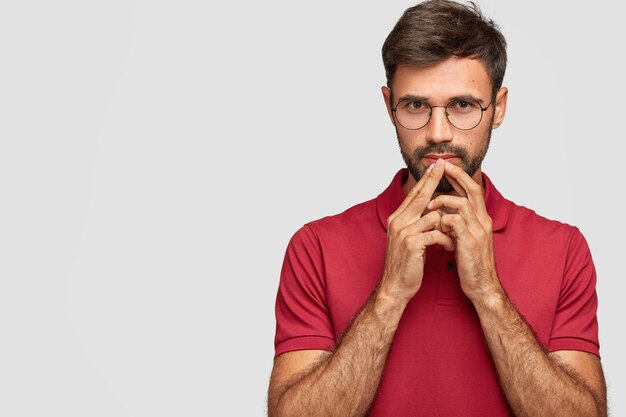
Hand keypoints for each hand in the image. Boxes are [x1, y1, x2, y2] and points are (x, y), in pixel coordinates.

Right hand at [380, 159, 454, 303]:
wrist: (395, 286)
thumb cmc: (405, 265)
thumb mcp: (408, 239)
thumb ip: (416, 223)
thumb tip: (432, 212)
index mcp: (397, 219)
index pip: (413, 194)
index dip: (426, 180)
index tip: (436, 166)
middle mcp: (398, 222)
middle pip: (420, 196)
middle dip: (433, 180)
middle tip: (444, 166)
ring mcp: (404, 231)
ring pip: (433, 215)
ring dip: (448, 225)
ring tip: (453, 238)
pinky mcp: (412, 243)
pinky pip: (436, 232)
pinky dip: (446, 239)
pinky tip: (449, 247)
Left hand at [426, 161, 501, 303]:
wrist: (481, 285)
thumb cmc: (470, 263)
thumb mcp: (465, 239)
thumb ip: (458, 224)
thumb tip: (443, 213)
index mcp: (482, 219)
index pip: (473, 190)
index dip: (461, 177)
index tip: (447, 167)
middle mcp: (483, 221)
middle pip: (472, 189)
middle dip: (457, 176)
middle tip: (442, 167)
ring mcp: (478, 231)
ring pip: (462, 203)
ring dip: (443, 201)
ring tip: (429, 207)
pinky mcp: (470, 242)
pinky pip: (455, 221)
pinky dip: (443, 219)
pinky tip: (436, 226)